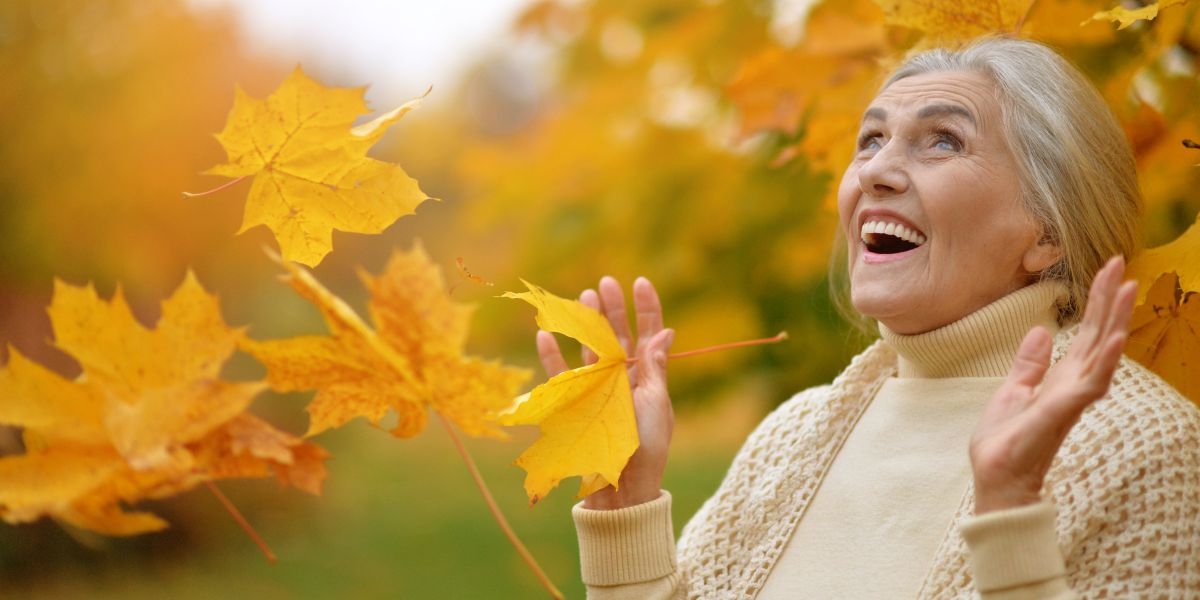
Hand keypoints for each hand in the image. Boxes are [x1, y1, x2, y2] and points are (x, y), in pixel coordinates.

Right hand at [535, 276, 674, 509]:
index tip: (639, 282)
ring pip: (589, 347)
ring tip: (583, 297)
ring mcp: (596, 388)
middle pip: (616, 334)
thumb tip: (666, 332)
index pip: (648, 334)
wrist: (622, 484)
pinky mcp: (574, 402)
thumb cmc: (647, 446)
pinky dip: (551, 355)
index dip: (646, 307)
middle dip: (612, 307)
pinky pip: (560, 375)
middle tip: (606, 282)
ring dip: (585, 322)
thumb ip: (656, 368)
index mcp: (647, 376)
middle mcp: (621, 377)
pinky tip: (545, 334)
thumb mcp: (658, 404)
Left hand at [970, 256, 1137, 513]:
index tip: (1107, 270)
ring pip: (1101, 351)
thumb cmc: (1006, 441)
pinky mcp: (1064, 410)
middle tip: (1123, 264)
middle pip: (1098, 334)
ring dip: (1115, 319)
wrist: (997, 476)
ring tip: (1129, 288)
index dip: (1096, 302)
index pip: (1085, 333)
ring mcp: (1073, 397)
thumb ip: (1029, 364)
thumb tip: (1039, 332)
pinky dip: (1104, 359)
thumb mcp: (1012, 391)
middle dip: (1110, 299)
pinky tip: (1116, 337)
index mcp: (1061, 378)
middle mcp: (1074, 384)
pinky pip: (1091, 381)